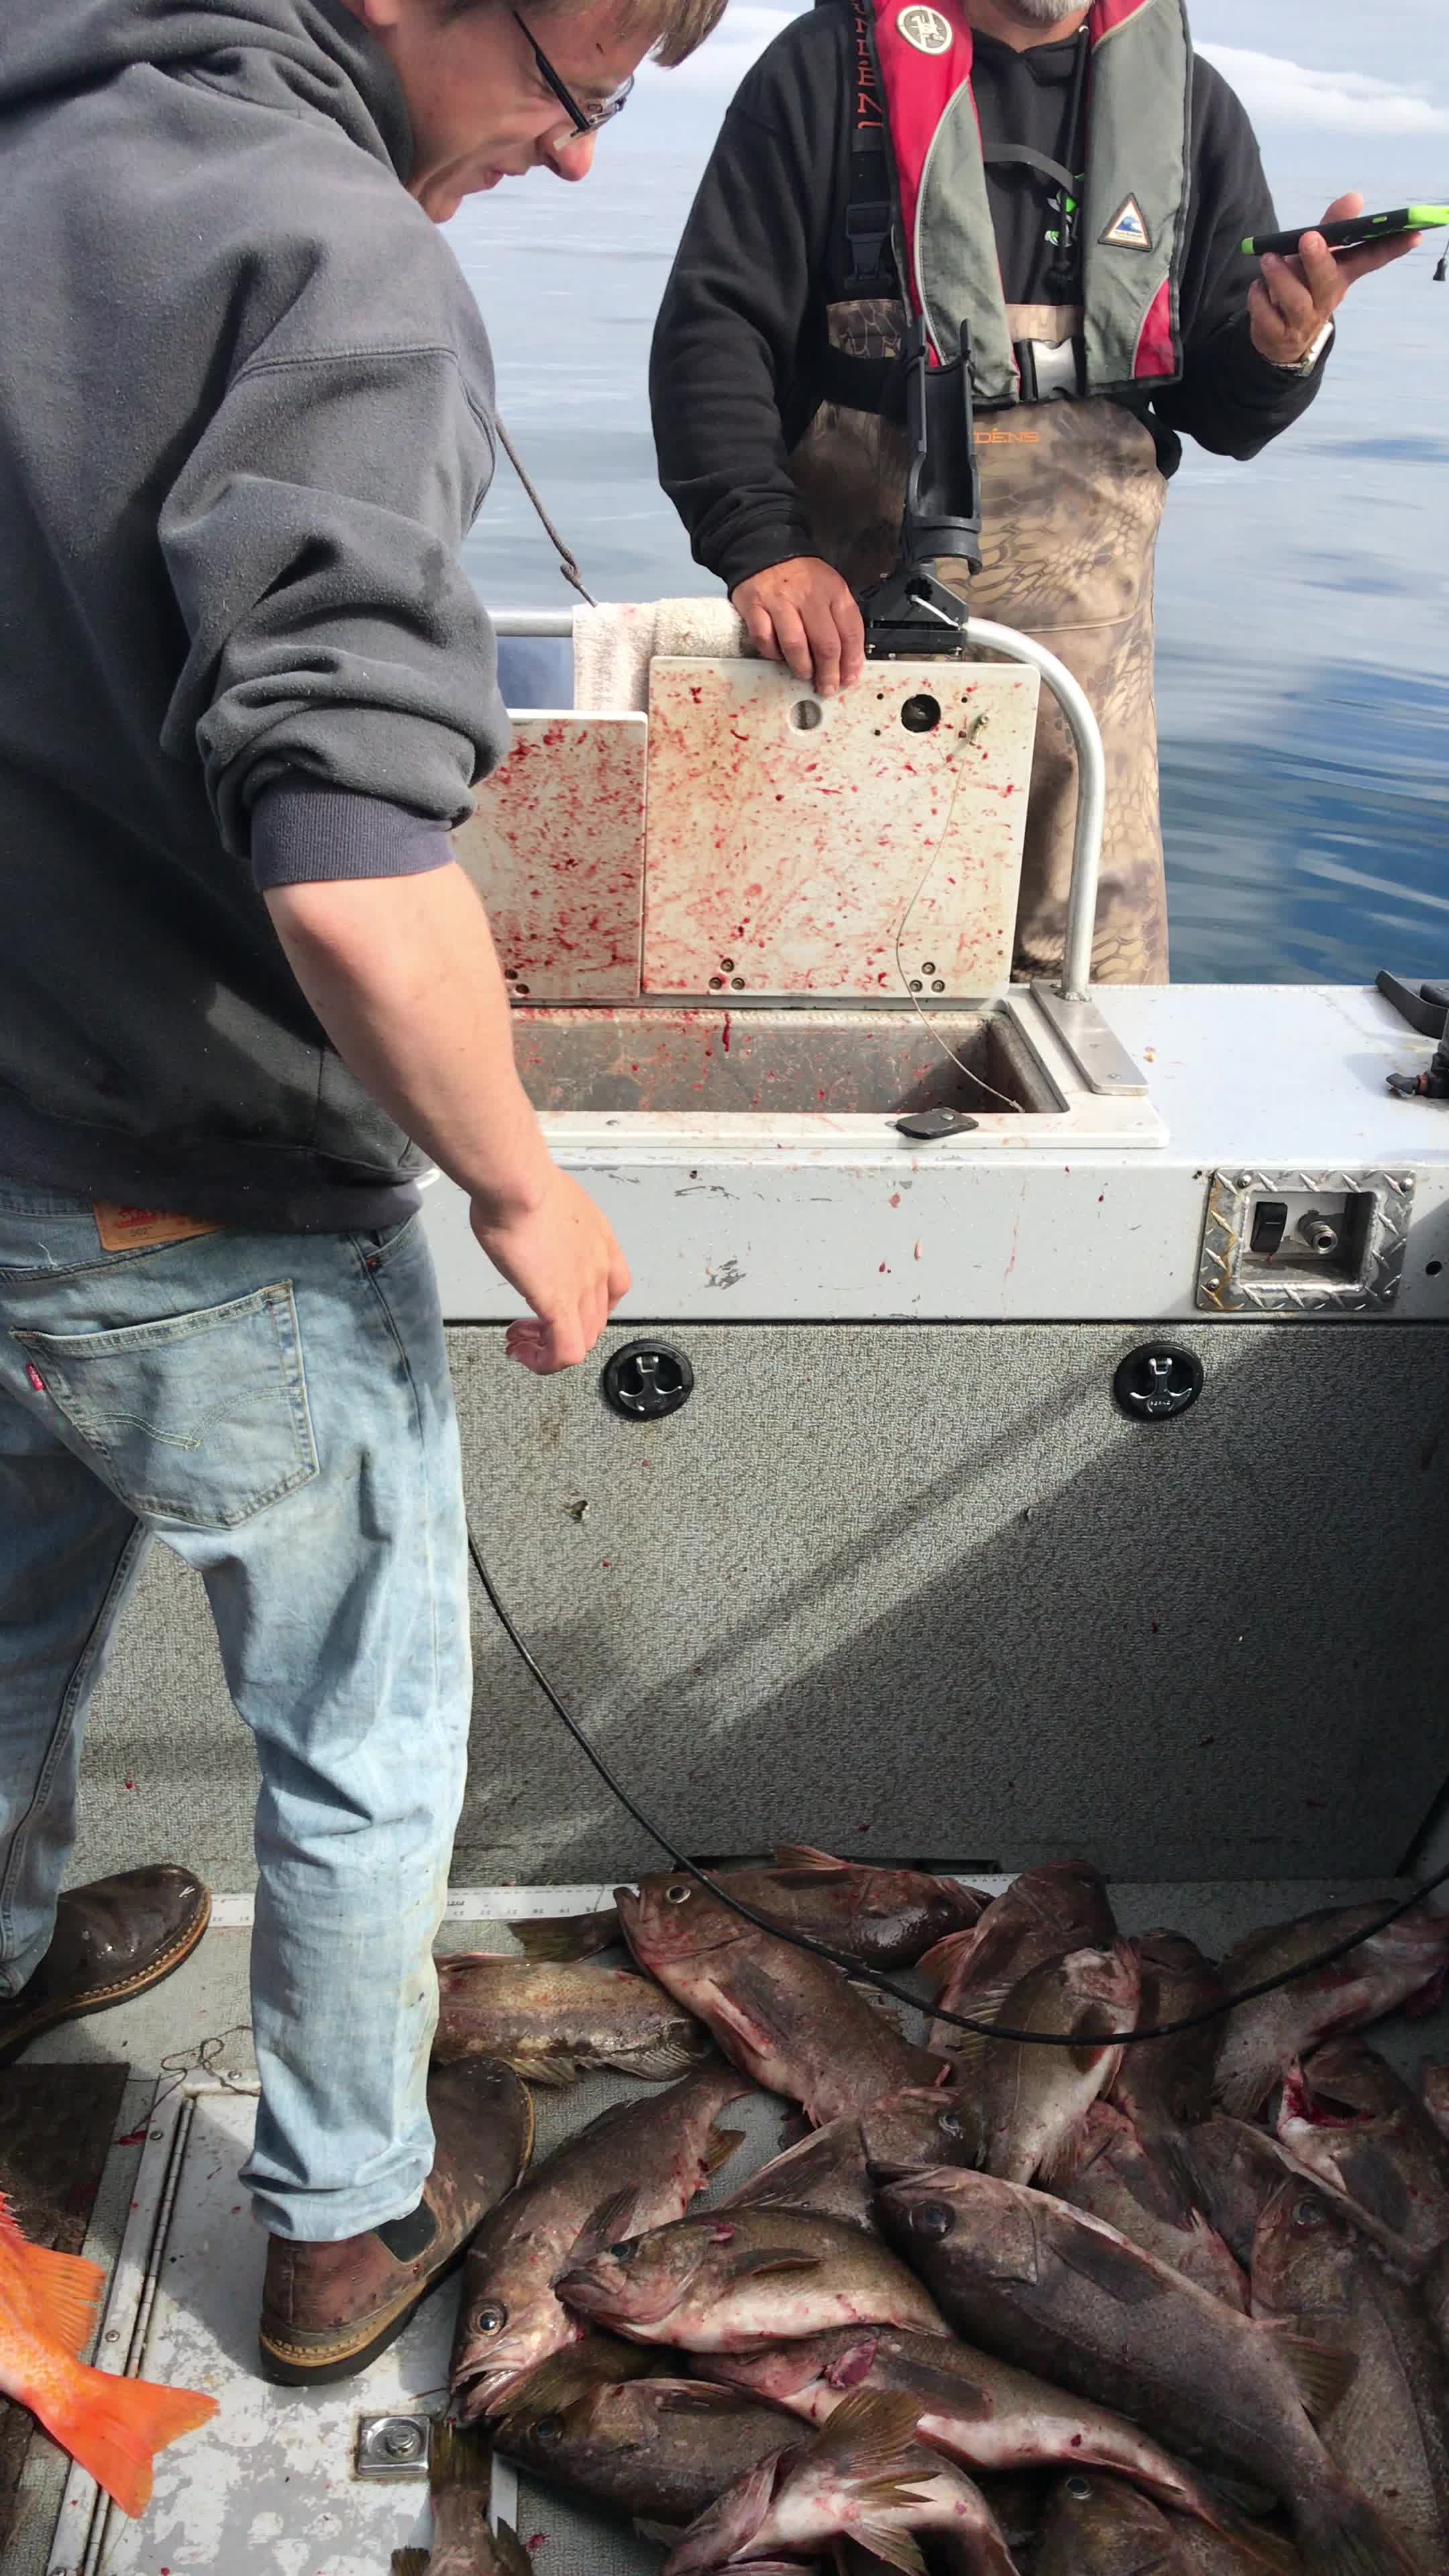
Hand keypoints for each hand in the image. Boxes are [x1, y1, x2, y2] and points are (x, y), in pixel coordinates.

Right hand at [472, 1167, 630, 1374]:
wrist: (516, 1183)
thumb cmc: (520, 1182)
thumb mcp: (543, 1201)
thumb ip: (543, 1220)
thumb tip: (525, 1224)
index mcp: (599, 1239)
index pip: (613, 1288)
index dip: (586, 1305)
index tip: (557, 1302)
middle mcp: (599, 1265)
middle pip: (596, 1319)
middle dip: (562, 1330)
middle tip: (530, 1328)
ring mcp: (583, 1286)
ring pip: (583, 1340)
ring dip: (550, 1348)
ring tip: (522, 1342)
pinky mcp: (559, 1303)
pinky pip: (565, 1351)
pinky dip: (545, 1362)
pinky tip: (524, 1354)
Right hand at [731, 557, 865, 696]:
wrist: (766, 549)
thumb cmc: (801, 577)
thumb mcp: (830, 589)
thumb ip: (840, 621)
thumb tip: (848, 662)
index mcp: (833, 591)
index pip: (850, 632)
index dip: (851, 661)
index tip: (848, 678)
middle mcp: (809, 595)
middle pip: (826, 644)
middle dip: (828, 673)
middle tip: (827, 687)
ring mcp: (781, 601)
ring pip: (795, 646)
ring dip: (802, 668)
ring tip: (804, 674)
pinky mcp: (755, 606)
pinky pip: (765, 640)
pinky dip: (772, 654)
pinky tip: (778, 655)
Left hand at [1249, 191, 1418, 366]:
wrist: (1279, 338)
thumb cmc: (1302, 286)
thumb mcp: (1316, 254)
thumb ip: (1332, 225)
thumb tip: (1355, 198)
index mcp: (1341, 276)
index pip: (1370, 260)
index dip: (1392, 248)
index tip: (1413, 234)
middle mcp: (1326, 298)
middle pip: (1328, 280)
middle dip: (1319, 259)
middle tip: (1309, 237)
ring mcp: (1304, 320)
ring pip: (1296, 300)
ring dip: (1282, 278)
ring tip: (1269, 260)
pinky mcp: (1279, 335)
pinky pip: (1268, 317)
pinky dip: (1259, 300)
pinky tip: (1257, 288)